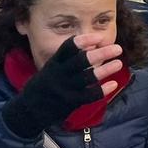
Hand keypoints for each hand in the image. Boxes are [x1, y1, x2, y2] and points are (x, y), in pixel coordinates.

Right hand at [0, 35, 122, 138]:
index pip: (67, 48)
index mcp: (54, 63)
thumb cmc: (45, 84)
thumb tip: (94, 45)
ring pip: (87, 77)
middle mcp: (59, 74)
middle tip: (118, 48)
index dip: (84, 41)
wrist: (28, 110)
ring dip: (105, 70)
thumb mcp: (52, 68)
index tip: (99, 37)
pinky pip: (89, 96)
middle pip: (81, 61)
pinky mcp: (70, 102)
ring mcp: (64, 89)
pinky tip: (113, 84)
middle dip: (101, 53)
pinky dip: (102, 90)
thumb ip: (69, 58)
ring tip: (118, 63)